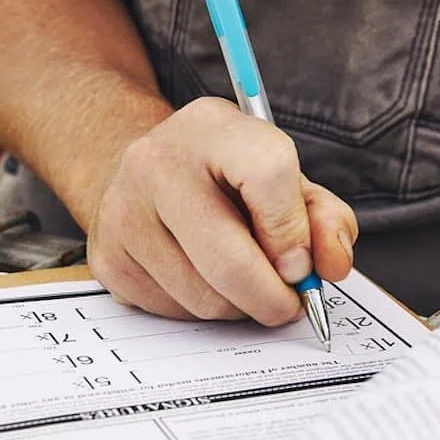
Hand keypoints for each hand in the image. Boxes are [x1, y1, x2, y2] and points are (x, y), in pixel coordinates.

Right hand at [86, 97, 356, 325]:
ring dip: (239, 307)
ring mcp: (124, 211)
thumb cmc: (225, 176)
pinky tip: (203, 278)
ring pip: (205, 298)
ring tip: (242, 280)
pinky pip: (174, 313)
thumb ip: (322, 216)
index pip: (267, 174)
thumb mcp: (283, 175)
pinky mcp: (109, 258)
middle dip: (274, 298)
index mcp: (212, 126)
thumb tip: (331, 264)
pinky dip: (202, 310)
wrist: (143, 170)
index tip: (302, 263)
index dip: (293, 231)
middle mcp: (157, 162)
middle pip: (230, 260)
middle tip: (289, 302)